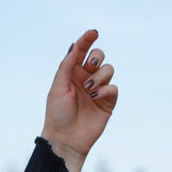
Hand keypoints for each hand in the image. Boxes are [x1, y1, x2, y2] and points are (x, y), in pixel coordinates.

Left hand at [41, 28, 117, 171]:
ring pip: (108, 70)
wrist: (66, 139)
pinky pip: (113, 87)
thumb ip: (67, 66)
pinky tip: (95, 96)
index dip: (87, 39)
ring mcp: (98, 90)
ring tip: (89, 88)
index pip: (81, 51)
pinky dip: (105, 89)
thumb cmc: (57, 114)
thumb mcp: (58, 87)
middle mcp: (86, 79)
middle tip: (90, 65)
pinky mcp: (108, 102)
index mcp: (71, 73)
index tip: (93, 32)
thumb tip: (75, 46)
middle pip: (98, 56)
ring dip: (99, 75)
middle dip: (96, 56)